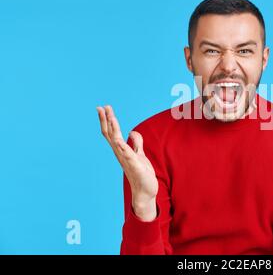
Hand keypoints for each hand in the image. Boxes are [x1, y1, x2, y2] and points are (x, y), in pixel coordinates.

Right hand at [97, 105, 158, 220]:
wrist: (145, 192)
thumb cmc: (141, 174)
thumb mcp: (140, 154)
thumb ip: (136, 143)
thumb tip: (131, 132)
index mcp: (122, 150)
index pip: (112, 132)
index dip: (108, 120)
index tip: (103, 107)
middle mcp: (121, 154)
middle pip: (111, 134)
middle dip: (106, 120)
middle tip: (101, 107)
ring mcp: (126, 159)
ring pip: (116, 141)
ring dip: (113, 128)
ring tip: (110, 116)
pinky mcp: (134, 165)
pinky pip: (127, 154)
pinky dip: (122, 146)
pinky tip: (118, 139)